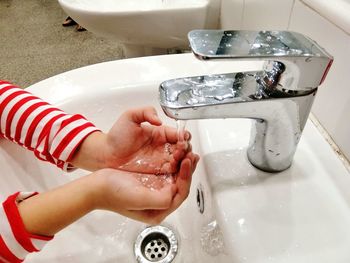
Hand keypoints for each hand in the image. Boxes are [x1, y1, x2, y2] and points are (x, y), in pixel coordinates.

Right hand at [18, 152, 198, 235]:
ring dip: (182, 166)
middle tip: (191, 155)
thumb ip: (159, 199)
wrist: (95, 185)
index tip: (186, 163)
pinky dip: (174, 164)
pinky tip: (177, 156)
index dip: (186, 178)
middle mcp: (158, 204)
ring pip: (175, 179)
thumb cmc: (112, 194)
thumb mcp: (138, 198)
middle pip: (180, 186)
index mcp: (157, 212)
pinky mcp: (150, 182)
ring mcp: (154, 192)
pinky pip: (167, 173)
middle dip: (187, 171)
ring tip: (187, 153)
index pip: (180, 195)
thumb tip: (174, 191)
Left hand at [71, 107, 190, 173]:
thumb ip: (146, 112)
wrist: (106, 155)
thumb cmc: (116, 136)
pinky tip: (177, 170)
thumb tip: (159, 120)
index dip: (183, 137)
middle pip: (182, 148)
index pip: (177, 134)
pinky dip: (178, 171)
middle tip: (182, 151)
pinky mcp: (157, 172)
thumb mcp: (130, 116)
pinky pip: (172, 172)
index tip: (183, 139)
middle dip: (186, 149)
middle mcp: (163, 146)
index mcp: (160, 133)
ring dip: (184, 161)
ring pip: (180, 160)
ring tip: (181, 161)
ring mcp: (161, 160)